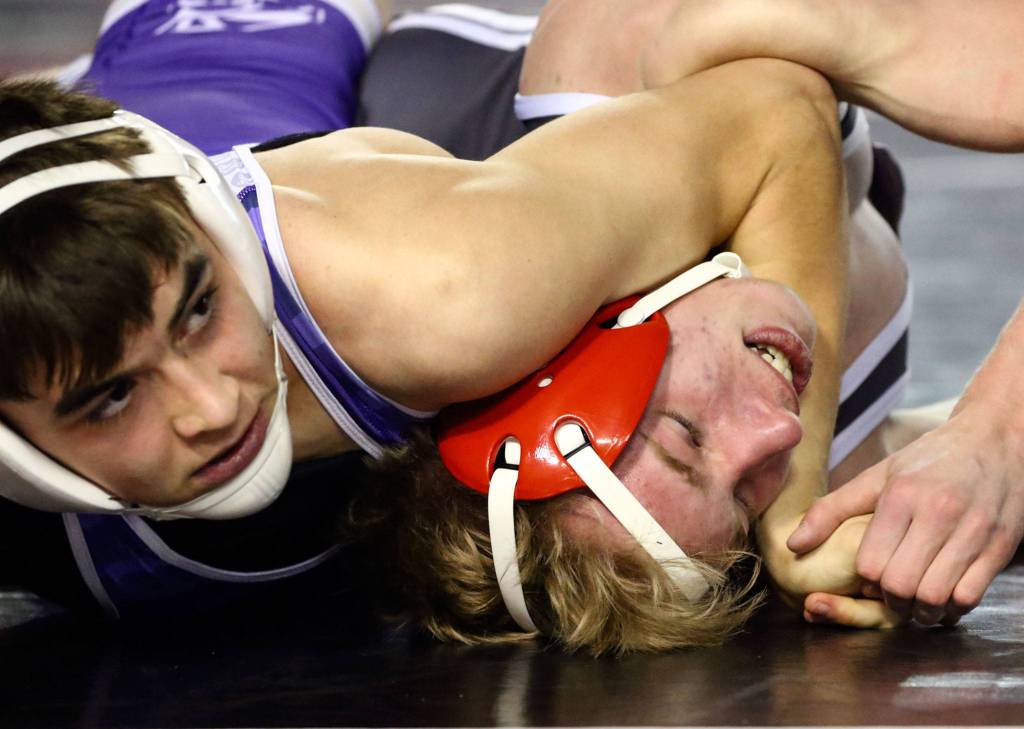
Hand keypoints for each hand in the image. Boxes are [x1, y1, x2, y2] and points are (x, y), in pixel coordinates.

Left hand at [787, 411, 1023, 624]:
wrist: (995, 442)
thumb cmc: (928, 461)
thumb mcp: (877, 476)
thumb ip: (831, 510)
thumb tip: (792, 545)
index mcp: (901, 494)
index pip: (870, 563)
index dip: (864, 580)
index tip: (868, 578)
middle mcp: (939, 512)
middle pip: (901, 584)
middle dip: (890, 601)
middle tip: (890, 596)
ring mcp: (974, 530)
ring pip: (936, 596)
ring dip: (920, 610)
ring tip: (914, 602)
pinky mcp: (1000, 546)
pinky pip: (970, 596)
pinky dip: (951, 608)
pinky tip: (943, 598)